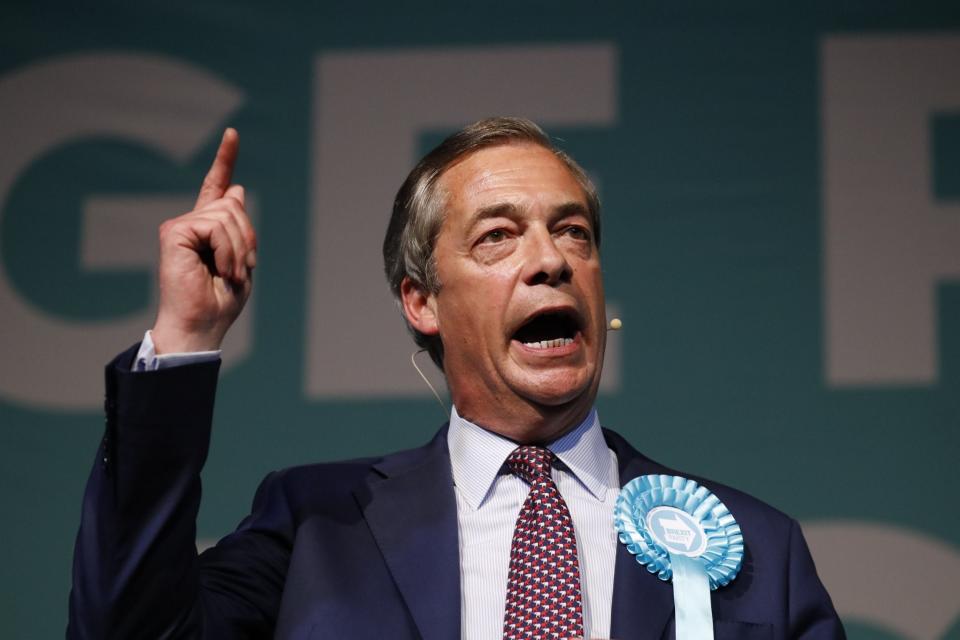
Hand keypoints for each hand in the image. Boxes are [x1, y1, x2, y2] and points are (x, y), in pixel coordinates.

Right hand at [150, 128, 256, 353]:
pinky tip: (219, 269)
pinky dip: (226, 250)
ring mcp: (180, 226)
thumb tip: (236, 189)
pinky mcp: (173, 232)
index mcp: (208, 229)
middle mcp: (191, 223)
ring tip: (230, 273)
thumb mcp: (241, 261)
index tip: (232, 133)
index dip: (224, 160)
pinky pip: (214, 226)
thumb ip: (238, 227)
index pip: (216, 188)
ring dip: (238, 249)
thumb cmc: (220, 302)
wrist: (200, 325)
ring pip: (227, 215)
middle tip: (241, 270)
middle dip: (248, 238)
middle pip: (235, 205)